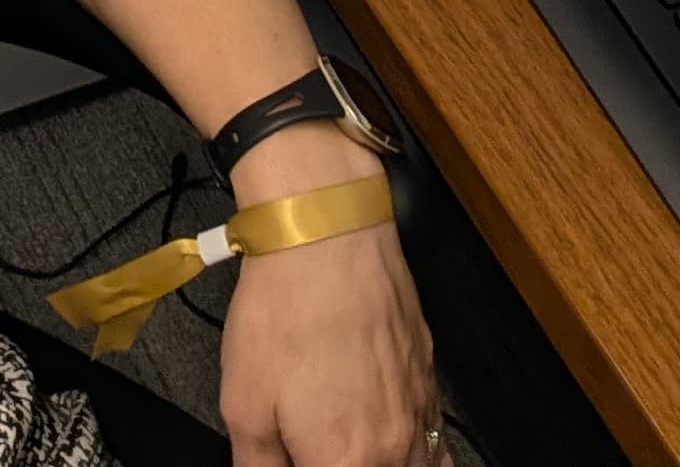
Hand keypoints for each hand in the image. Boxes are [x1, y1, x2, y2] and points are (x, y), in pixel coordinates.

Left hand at [215, 150, 434, 464]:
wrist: (328, 235)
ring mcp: (421, 409)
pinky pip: (435, 439)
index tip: (293, 459)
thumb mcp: (244, 403)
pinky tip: (391, 447)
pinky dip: (417, 455)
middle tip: (315, 449)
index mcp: (348, 460)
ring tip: (353, 454)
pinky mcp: (428, 376)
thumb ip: (259, 465)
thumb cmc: (286, 310)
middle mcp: (396, 444)